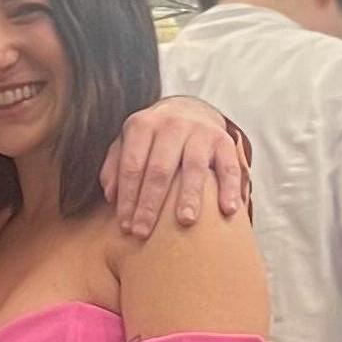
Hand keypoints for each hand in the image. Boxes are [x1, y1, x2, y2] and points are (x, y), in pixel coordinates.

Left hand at [100, 97, 246, 237]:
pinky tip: (229, 211)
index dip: (127, 197)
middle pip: (159, 169)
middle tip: (144, 233)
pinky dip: (230, 188)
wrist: (190, 109)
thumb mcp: (129, 142)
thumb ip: (115, 166)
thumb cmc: (153, 138)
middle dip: (150, 204)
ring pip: (194, 167)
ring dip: (190, 196)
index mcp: (143, 125)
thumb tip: (111, 196)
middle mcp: (172, 125)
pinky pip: (229, 166)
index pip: (132, 165)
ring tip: (185, 221)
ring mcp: (200, 132)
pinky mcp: (225, 141)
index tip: (125, 226)